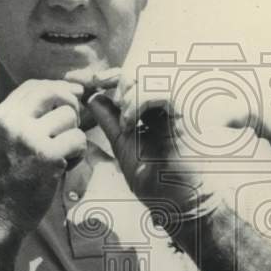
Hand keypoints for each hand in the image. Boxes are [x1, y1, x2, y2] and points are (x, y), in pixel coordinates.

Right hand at [0, 79, 86, 232]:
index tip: (73, 95)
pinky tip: (65, 167)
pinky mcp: (48, 156)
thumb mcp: (1, 141)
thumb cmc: (5, 181)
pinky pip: (78, 140)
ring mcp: (29, 138)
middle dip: (70, 104)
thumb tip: (58, 95)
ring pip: (69, 117)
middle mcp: (12, 123)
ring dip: (73, 135)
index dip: (56, 87)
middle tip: (71, 125)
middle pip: (52, 93)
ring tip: (62, 155)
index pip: (32, 86)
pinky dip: (78, 153)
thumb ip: (21, 119)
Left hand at [88, 73, 219, 226]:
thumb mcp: (121, 143)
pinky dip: (139, 103)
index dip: (109, 75)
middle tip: (98, 90)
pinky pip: (160, 93)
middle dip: (115, 77)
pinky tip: (130, 125)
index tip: (86, 79)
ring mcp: (174, 108)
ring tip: (121, 120)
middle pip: (142, 71)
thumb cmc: (152, 178)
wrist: (173, 200)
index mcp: (150, 110)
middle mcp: (164, 105)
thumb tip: (92, 97)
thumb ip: (109, 120)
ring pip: (151, 78)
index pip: (131, 80)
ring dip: (128, 94)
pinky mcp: (183, 115)